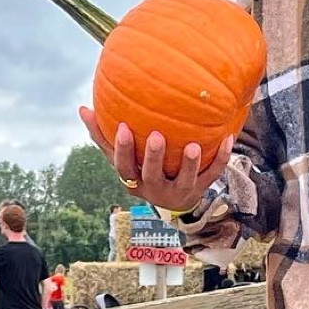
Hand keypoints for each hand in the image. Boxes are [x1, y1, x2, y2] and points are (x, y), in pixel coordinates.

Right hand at [79, 107, 234, 214]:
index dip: (123, 149)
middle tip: (157, 136)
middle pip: (152, 175)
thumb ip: (103, 135)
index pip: (124, 167)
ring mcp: (178, 191)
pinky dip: (220, 158)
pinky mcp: (200, 189)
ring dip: (189, 163)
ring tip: (192, 145)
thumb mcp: (124, 159)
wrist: (175, 200)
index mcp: (134, 180)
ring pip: (184, 179)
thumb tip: (82, 108)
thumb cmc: (143, 170)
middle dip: (154, 157)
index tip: (123, 127)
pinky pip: (212, 175)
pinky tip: (227, 138)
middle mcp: (154, 189)